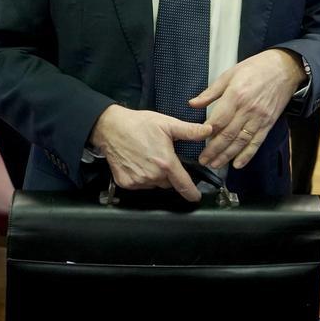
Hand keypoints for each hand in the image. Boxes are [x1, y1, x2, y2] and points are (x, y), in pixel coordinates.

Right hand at [88, 105, 211, 201]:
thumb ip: (190, 131)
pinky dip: (141, 177)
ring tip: (147, 158)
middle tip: (161, 157)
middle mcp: (153, 176)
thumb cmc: (139, 124)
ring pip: (154, 184)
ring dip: (155, 176)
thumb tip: (209, 130)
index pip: (184, 185)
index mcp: (166, 163)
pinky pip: (140, 185)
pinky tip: (137, 163)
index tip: (196, 197)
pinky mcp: (126, 183)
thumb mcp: (167, 124)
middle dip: (169, 174)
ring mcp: (138, 181)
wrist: (110, 127)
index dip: (192, 193)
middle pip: (168, 183)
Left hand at [190, 49, 303, 169]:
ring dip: (227, 155)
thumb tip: (193, 103)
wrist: (283, 68)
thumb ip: (210, 92)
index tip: (197, 140)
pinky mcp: (268, 123)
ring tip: (216, 165)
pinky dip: (247, 155)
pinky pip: (257, 142)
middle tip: (203, 160)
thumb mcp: (229, 74)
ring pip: (241, 141)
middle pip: (228, 134)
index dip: (206, 133)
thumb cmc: (256, 68)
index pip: (218, 120)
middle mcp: (248, 109)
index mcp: (236, 95)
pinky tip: (238, 164)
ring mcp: (259, 118)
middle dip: (214, 150)